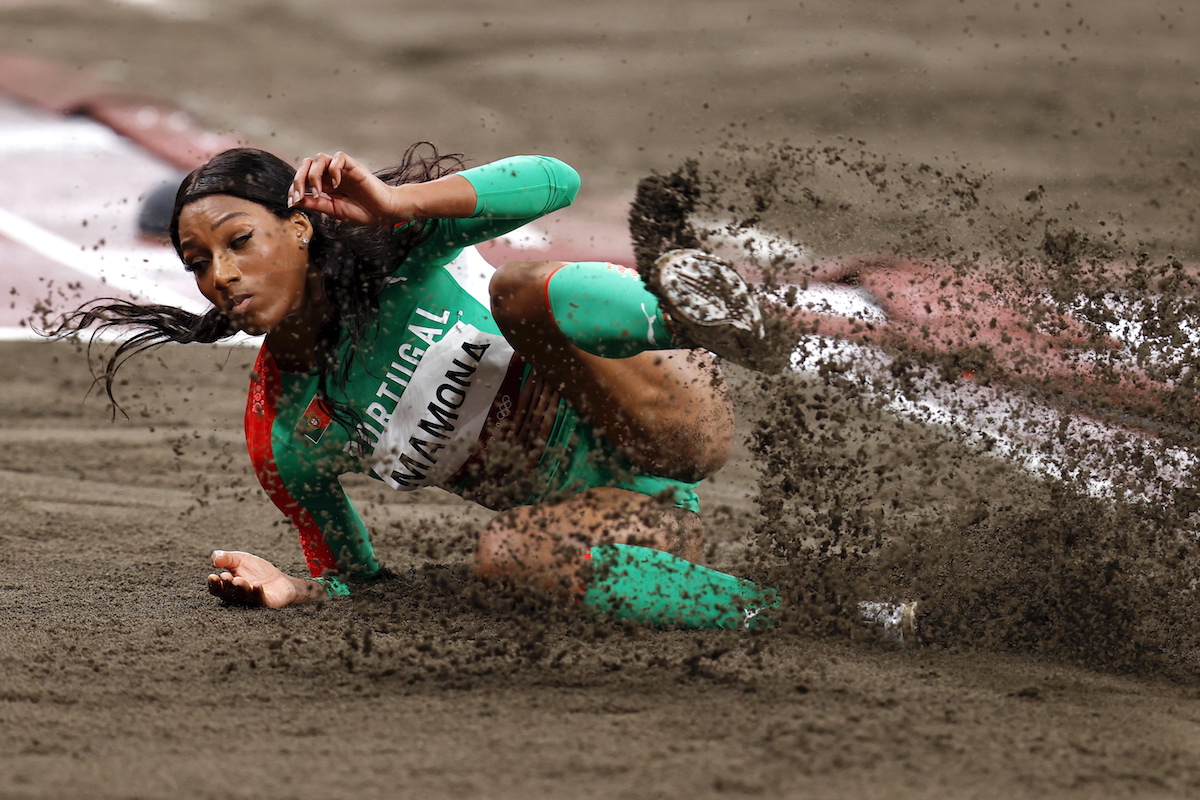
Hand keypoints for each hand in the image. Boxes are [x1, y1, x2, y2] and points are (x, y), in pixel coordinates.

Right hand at [206, 550, 323, 607]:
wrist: (281, 580)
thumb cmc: (257, 571)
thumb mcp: (240, 560)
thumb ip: (226, 558)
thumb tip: (215, 559)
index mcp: (228, 588)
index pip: (217, 589)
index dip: (214, 584)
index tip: (213, 576)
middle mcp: (238, 597)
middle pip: (229, 595)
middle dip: (227, 586)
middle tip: (227, 576)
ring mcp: (252, 601)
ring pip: (244, 597)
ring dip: (241, 588)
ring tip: (239, 580)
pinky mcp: (266, 603)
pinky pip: (260, 600)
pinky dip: (257, 593)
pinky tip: (256, 585)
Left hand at [287, 151, 405, 225]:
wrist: (384, 212)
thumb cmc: (363, 211)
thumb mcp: (333, 210)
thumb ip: (315, 204)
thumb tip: (295, 201)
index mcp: (324, 185)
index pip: (303, 178)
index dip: (294, 187)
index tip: (292, 201)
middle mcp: (331, 175)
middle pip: (307, 164)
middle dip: (299, 178)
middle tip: (301, 194)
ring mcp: (342, 170)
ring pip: (320, 158)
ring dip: (314, 174)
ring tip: (320, 192)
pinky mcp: (354, 166)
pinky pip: (338, 158)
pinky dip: (333, 169)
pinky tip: (336, 184)